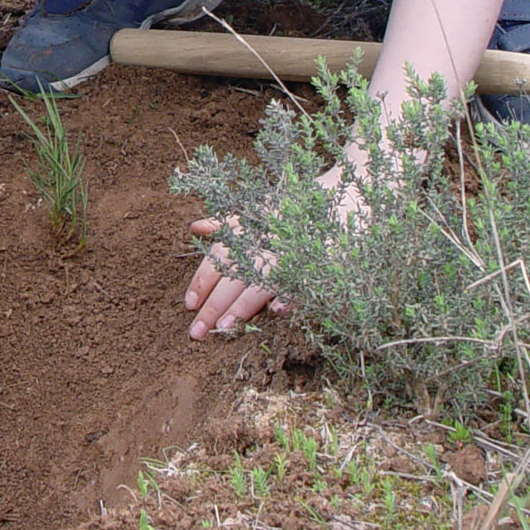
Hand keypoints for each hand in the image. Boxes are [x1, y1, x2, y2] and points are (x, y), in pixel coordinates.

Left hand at [184, 162, 363, 337]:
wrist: (341, 196)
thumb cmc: (294, 207)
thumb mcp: (257, 210)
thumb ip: (226, 223)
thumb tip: (195, 228)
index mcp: (248, 230)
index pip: (218, 258)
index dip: (202, 281)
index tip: (188, 305)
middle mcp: (265, 241)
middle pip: (234, 275)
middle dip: (214, 304)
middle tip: (197, 332)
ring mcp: (290, 251)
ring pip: (261, 280)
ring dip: (244, 304)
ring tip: (226, 327)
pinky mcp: (317, 259)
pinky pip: (302, 279)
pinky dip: (290, 292)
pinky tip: (278, 310)